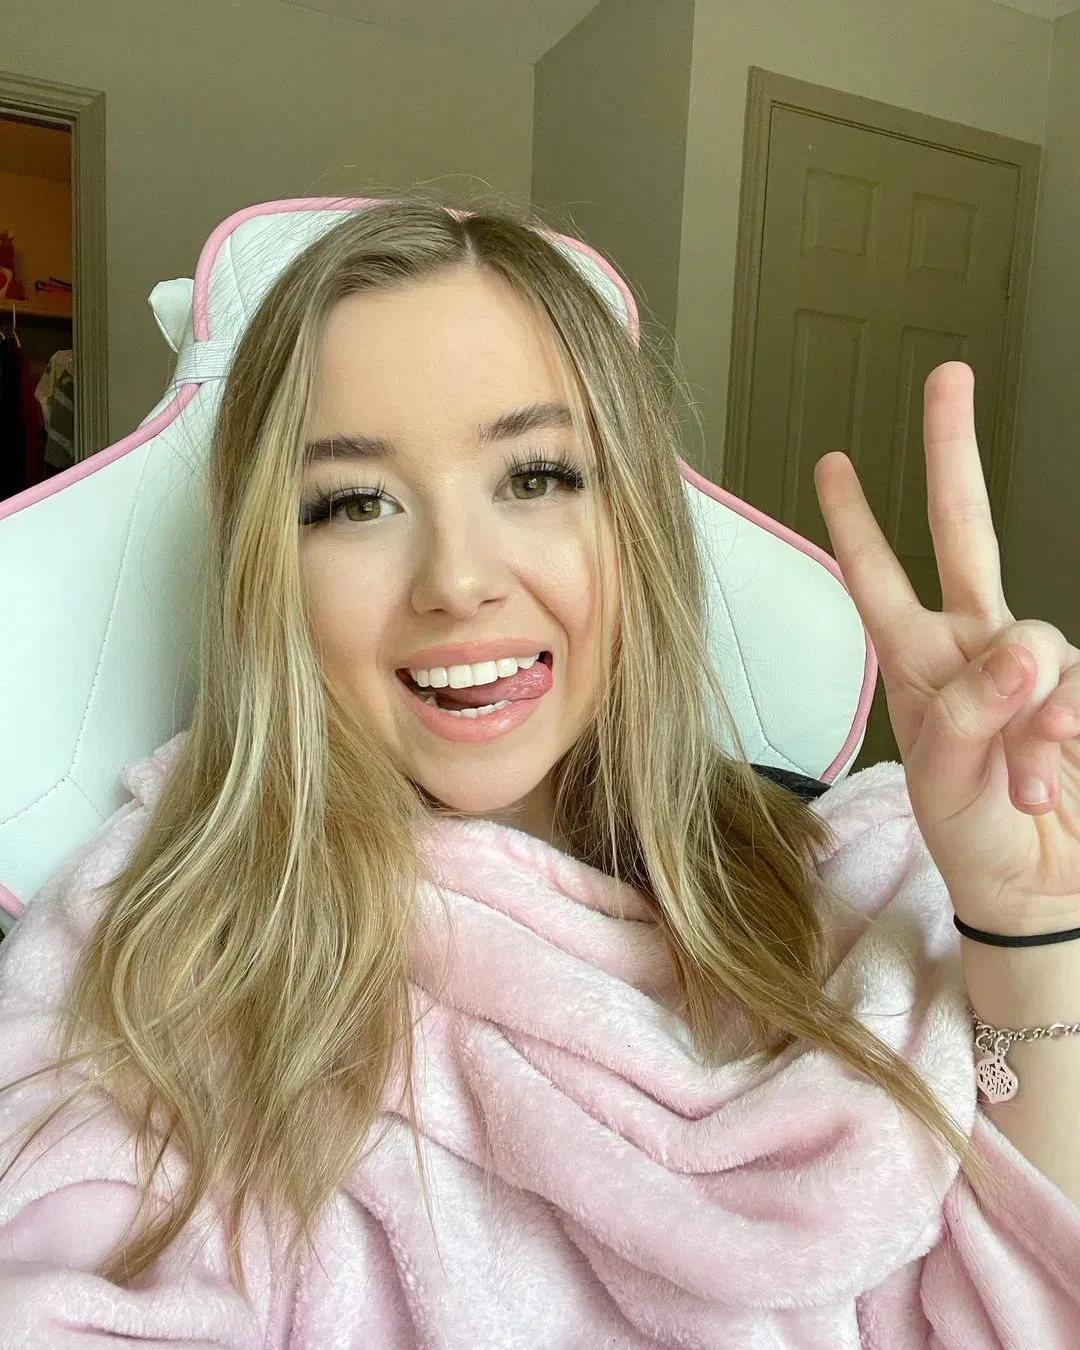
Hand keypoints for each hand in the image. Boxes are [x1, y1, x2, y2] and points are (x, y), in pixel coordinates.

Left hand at [813, 362, 1079, 938]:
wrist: (1036, 888)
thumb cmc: (970, 833)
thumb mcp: (947, 778)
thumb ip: (976, 709)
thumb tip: (1025, 644)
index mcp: (918, 662)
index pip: (878, 578)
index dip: (854, 523)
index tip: (830, 462)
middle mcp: (974, 646)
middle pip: (963, 533)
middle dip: (952, 457)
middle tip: (947, 376)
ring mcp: (1034, 665)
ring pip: (1039, 642)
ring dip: (1034, 721)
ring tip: (1026, 788)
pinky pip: (1078, 690)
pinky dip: (1065, 737)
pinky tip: (1054, 782)